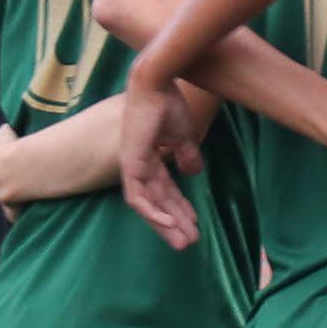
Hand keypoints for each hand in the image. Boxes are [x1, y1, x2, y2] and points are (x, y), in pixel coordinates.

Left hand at [116, 86, 203, 247]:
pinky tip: (169, 224)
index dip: (180, 207)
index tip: (195, 223)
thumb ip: (186, 155)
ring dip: (165, 224)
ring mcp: (132, 166)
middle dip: (173, 223)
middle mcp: (138, 164)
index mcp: (149, 157)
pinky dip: (153, 213)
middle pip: (156, 202)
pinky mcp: (131, 165)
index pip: (165, 190)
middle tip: (189, 243)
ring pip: (147, 205)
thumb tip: (194, 172)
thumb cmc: (169, 103)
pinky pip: (138, 198)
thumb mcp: (183, 135)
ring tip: (183, 241)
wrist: (157, 84)